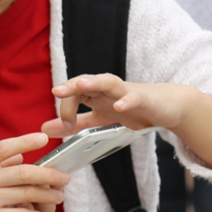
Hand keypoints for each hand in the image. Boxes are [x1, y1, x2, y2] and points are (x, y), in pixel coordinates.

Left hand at [45, 73, 193, 135]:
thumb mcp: (100, 119)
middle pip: (86, 82)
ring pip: (107, 82)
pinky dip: (126, 100)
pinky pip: (134, 97)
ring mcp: (125, 92)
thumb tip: (45, 129)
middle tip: (56, 91)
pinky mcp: (144, 98)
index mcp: (95, 94)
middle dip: (71, 86)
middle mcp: (107, 89)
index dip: (65, 109)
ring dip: (93, 82)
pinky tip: (119, 106)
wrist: (166, 106)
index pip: (73, 94)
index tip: (63, 128)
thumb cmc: (132, 109)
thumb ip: (74, 123)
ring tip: (81, 85)